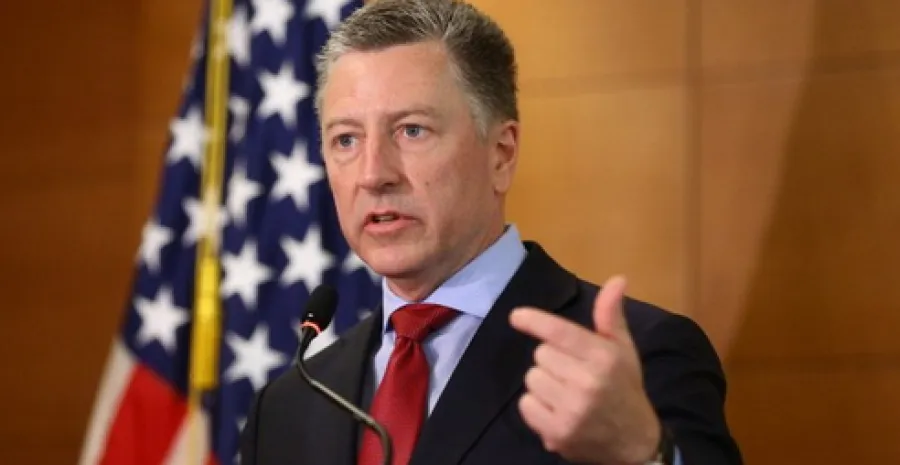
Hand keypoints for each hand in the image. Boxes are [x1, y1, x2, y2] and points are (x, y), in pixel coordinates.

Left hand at [509, 275, 660, 464]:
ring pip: (531, 379)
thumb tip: (617, 279)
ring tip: (566, 394)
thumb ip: (611, 316)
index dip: (535, 321)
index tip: (516, 317)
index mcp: (604, 357)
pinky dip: (536, 408)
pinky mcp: (558, 433)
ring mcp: (572, 410)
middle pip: (540, 355)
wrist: (635, 443)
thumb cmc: (624, 389)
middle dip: (552, 361)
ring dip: (543, 384)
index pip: (560, 332)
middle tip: (573, 374)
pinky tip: (557, 411)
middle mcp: (588, 382)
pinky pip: (526, 405)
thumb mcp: (623, 351)